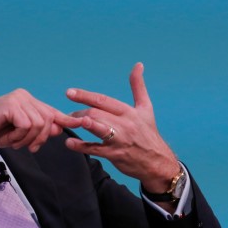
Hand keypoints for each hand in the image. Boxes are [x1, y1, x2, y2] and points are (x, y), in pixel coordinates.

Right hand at [0, 89, 82, 156]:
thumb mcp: (20, 133)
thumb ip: (39, 129)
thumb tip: (60, 127)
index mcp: (27, 100)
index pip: (51, 110)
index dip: (65, 119)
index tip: (80, 123)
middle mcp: (24, 95)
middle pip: (49, 119)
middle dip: (41, 138)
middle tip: (27, 146)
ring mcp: (18, 98)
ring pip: (39, 124)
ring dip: (28, 139)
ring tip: (14, 141)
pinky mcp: (11, 105)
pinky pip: (27, 126)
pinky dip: (19, 136)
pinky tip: (9, 137)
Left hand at [65, 62, 179, 191]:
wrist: (158, 162)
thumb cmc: (149, 133)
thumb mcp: (146, 108)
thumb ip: (138, 86)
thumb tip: (138, 65)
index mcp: (129, 112)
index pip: (104, 100)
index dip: (85, 95)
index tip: (69, 92)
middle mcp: (125, 124)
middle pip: (97, 113)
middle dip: (80, 113)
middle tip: (69, 116)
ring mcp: (119, 140)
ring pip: (97, 128)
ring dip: (82, 124)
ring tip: (69, 122)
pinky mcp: (115, 155)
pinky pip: (95, 149)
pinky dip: (81, 146)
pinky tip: (70, 143)